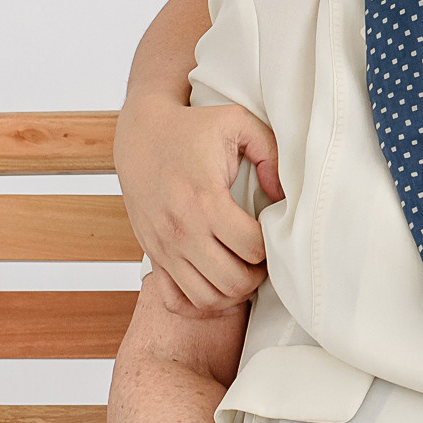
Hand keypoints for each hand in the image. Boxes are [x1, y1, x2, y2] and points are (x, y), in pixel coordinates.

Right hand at [116, 97, 282, 314]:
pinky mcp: (153, 254)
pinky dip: (201, 299)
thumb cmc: (194, 128)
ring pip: (208, 298)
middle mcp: (182, 230)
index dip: (272, 245)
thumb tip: (282, 196)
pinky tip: (216, 278)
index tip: (272, 231)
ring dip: (233, 289)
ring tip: (243, 266)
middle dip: (257, 273)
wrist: (140, 134)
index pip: (252, 248)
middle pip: (234, 281)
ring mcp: (164, 247)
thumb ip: (271, 153)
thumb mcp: (238, 123)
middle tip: (263, 255)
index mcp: (205, 200)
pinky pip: (177, 299)